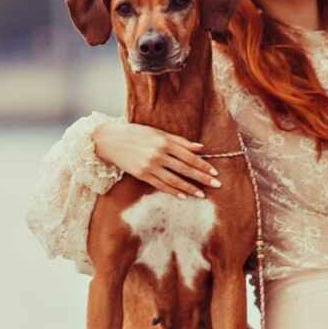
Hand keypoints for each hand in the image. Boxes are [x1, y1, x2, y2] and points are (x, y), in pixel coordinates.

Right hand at [93, 120, 221, 198]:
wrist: (110, 140)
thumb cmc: (136, 134)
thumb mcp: (158, 132)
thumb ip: (179, 141)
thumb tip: (200, 147)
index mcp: (164, 141)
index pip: (189, 156)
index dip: (203, 165)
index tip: (214, 172)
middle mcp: (158, 154)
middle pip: (185, 169)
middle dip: (202, 178)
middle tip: (216, 185)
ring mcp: (149, 166)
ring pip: (174, 180)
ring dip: (190, 188)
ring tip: (202, 195)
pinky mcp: (141, 175)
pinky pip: (160, 185)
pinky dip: (173, 191)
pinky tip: (183, 196)